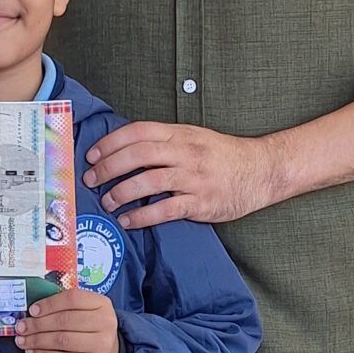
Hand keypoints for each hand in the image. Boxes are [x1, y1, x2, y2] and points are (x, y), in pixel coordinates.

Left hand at [14, 289, 120, 352]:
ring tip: (22, 341)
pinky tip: (33, 352)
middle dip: (38, 324)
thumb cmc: (90, 330)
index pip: (73, 299)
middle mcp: (106, 323)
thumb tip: (32, 312)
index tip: (32, 310)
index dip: (49, 304)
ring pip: (62, 340)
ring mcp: (102, 345)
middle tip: (21, 328)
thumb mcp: (85, 312)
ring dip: (37, 340)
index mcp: (102, 304)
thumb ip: (64, 308)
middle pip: (65, 320)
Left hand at [83, 120, 275, 227]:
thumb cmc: (223, 156)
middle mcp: (186, 152)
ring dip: (122, 192)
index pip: (138, 132)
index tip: (91, 155)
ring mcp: (194, 178)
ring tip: (107, 201)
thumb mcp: (194, 137)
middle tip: (91, 179)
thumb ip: (164, 142)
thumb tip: (126, 150)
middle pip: (139, 155)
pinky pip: (166, 209)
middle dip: (108, 167)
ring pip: (149, 181)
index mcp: (180, 134)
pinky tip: (128, 221)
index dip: (110, 142)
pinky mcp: (201, 202)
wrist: (262, 170)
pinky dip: (143, 216)